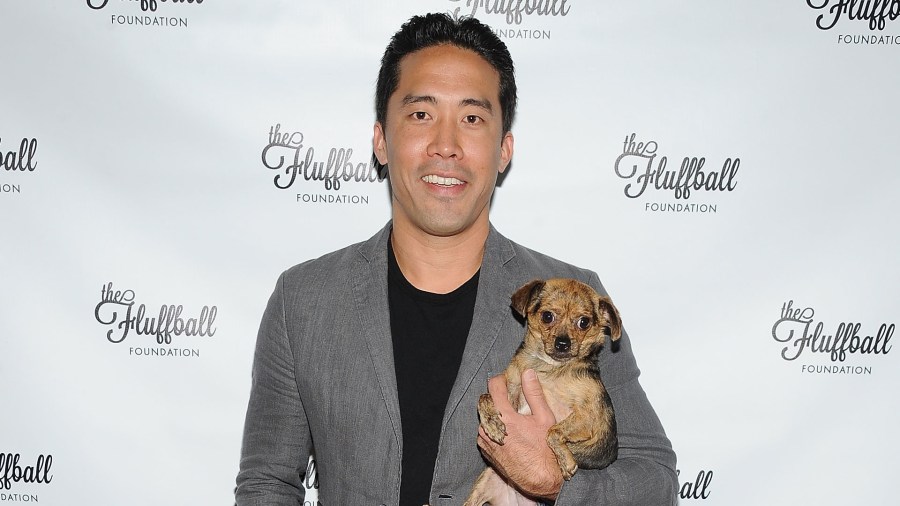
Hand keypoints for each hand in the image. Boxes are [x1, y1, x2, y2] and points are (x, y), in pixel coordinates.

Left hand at [476, 369, 562, 499]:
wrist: (538, 479)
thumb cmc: (544, 450)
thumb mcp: (544, 418)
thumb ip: (534, 393)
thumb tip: (528, 373)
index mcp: (504, 417)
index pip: (493, 386)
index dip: (501, 380)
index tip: (509, 380)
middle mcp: (490, 427)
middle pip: (487, 400)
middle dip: (497, 396)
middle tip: (512, 399)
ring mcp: (485, 439)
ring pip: (484, 416)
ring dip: (495, 412)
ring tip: (511, 417)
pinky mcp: (484, 449)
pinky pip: (484, 430)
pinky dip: (493, 426)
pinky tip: (507, 431)